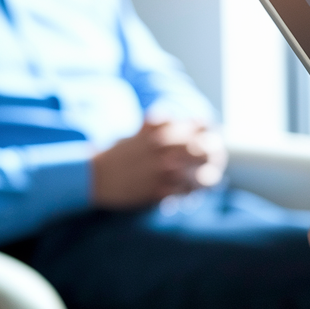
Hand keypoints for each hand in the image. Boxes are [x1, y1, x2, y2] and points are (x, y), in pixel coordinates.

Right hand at [90, 118, 226, 207]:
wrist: (95, 177)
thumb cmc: (118, 154)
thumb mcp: (139, 133)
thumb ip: (158, 124)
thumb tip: (174, 115)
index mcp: (161, 133)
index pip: (199, 125)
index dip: (208, 130)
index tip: (211, 136)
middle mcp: (165, 150)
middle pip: (204, 149)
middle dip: (213, 154)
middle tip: (214, 159)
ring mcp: (162, 171)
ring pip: (199, 174)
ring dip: (205, 176)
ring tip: (207, 178)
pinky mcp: (158, 190)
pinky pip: (185, 193)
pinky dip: (191, 193)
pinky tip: (190, 193)